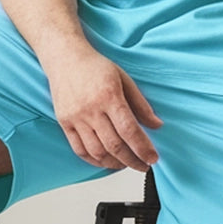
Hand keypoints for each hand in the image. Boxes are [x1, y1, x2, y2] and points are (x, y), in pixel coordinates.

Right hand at [47, 49, 162, 170]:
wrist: (64, 58)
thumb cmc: (95, 67)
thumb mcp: (125, 79)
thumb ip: (141, 104)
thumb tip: (157, 125)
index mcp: (109, 96)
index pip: (129, 130)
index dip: (143, 148)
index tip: (153, 158)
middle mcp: (91, 109)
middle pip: (114, 145)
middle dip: (132, 160)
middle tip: (143, 165)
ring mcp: (76, 118)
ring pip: (97, 152)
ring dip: (115, 163)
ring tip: (127, 164)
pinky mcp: (64, 123)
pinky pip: (80, 150)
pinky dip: (95, 161)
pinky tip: (107, 161)